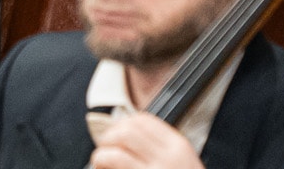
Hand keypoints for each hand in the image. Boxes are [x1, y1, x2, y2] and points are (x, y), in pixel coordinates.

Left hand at [88, 111, 204, 168]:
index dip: (123, 124)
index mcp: (178, 147)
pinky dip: (102, 168)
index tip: (116, 133)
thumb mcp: (182, 165)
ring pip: (114, 152)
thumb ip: (161, 150)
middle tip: (104, 148)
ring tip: (100, 163)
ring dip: (101, 156)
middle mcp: (167, 158)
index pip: (143, 120)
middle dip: (109, 138)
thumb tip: (127, 135)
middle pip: (126, 131)